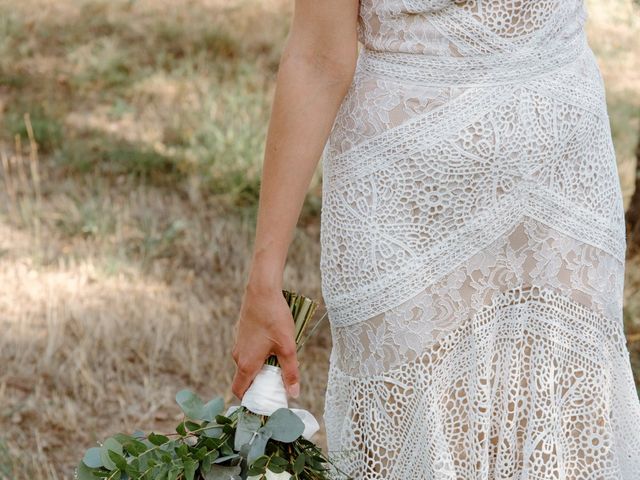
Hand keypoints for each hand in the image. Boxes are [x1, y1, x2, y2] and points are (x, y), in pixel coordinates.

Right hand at [231, 281, 299, 400]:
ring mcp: (238, 343)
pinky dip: (259, 355)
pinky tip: (274, 346)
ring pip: (248, 363)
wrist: (262, 291)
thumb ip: (290, 373)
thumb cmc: (275, 318)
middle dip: (260, 384)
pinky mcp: (242, 333)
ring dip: (261, 367)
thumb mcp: (287, 347)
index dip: (250, 400)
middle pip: (245, 378)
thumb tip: (293, 394)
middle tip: (278, 383)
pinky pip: (248, 351)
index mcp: (246, 363)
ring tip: (279, 362)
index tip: (265, 401)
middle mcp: (238, 355)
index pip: (240, 391)